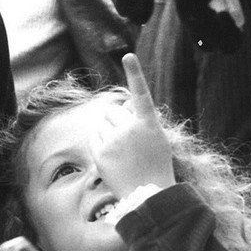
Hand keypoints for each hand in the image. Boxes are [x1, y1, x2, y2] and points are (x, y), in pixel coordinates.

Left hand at [88, 53, 174, 197]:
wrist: (148, 194)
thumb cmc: (155, 164)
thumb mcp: (156, 138)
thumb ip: (140, 119)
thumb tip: (121, 105)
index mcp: (148, 123)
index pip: (141, 93)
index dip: (135, 73)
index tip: (128, 55)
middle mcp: (130, 129)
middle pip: (114, 111)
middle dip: (117, 120)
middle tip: (129, 141)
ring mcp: (113, 141)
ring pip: (102, 123)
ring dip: (108, 131)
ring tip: (123, 152)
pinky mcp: (100, 152)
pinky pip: (94, 137)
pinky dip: (100, 142)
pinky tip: (113, 157)